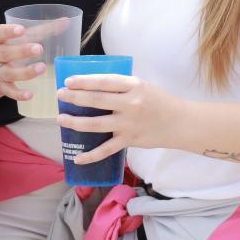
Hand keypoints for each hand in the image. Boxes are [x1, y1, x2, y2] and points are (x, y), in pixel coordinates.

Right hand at [0, 23, 45, 101]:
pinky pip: (9, 91)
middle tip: (39, 48)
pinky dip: (19, 94)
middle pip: (6, 53)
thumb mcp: (21, 38)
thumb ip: (42, 30)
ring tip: (42, 68)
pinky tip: (30, 94)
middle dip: (22, 51)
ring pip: (8, 73)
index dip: (8, 31)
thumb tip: (66, 21)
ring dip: (25, 72)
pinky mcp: (1, 87)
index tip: (21, 29)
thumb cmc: (11, 49)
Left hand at [57, 74, 181, 164]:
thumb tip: (92, 84)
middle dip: (75, 98)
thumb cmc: (158, 101)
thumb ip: (120, 86)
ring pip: (96, 124)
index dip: (84, 81)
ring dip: (76, 122)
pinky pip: (106, 150)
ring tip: (61, 119)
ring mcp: (129, 124)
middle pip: (96, 101)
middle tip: (60, 96)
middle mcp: (130, 104)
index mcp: (133, 86)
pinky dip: (90, 155)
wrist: (179, 123)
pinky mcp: (129, 141)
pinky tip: (77, 158)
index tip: (68, 81)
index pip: (104, 82)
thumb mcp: (142, 85)